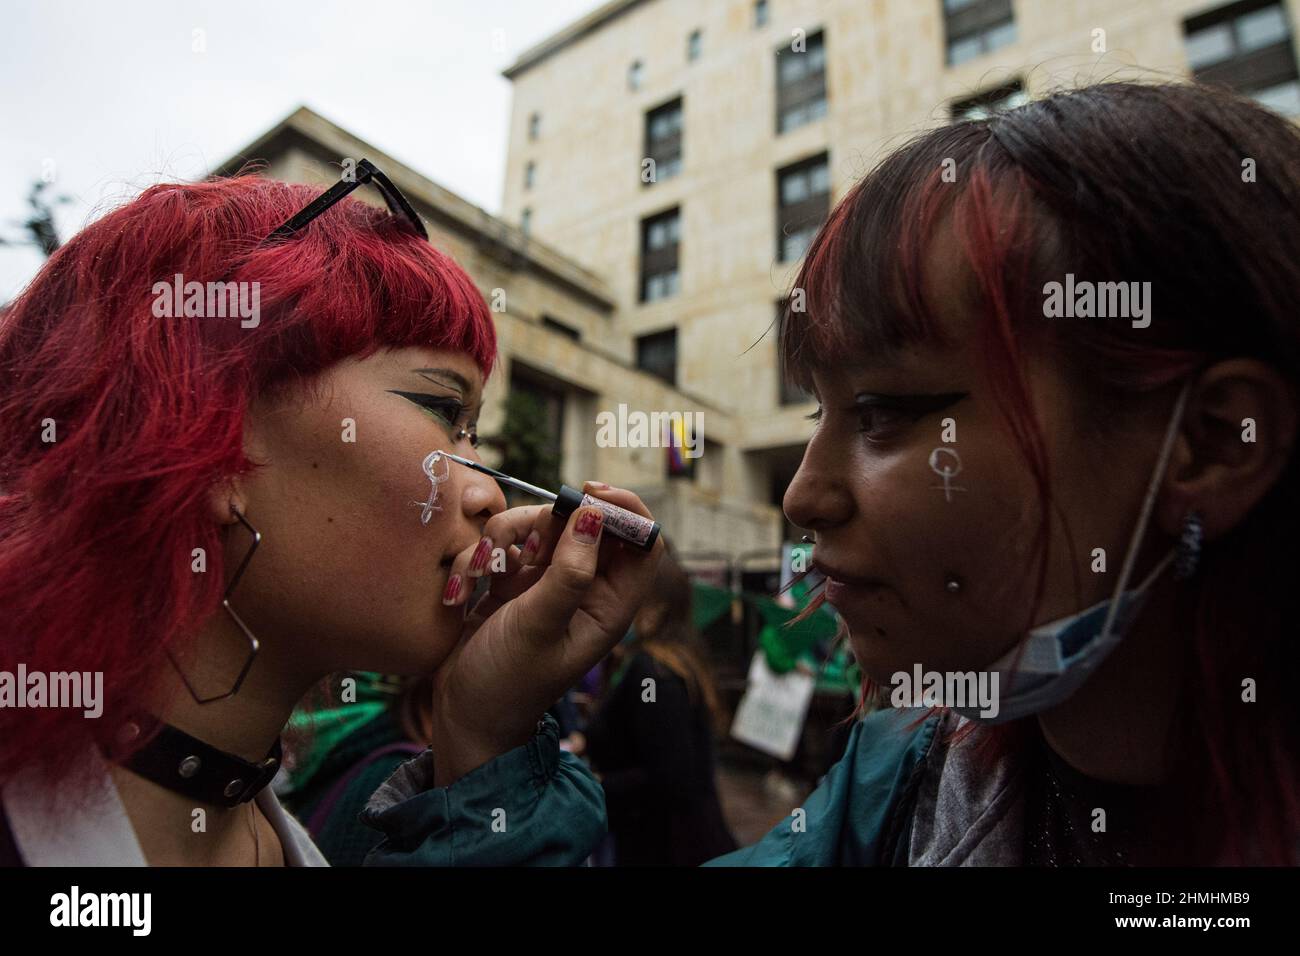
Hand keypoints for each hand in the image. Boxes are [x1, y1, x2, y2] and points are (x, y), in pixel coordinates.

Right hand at [428, 481, 663, 785]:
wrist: (464, 715)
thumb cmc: (508, 682)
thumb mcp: (540, 627)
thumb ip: (568, 573)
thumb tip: (594, 516)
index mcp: (609, 605)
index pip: (643, 543)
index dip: (626, 511)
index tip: (589, 494)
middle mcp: (585, 588)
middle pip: (587, 522)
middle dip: (550, 521)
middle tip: (525, 542)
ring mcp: (548, 582)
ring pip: (541, 525)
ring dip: (506, 537)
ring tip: (485, 572)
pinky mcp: (514, 580)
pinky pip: (506, 542)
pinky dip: (482, 554)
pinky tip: (465, 588)